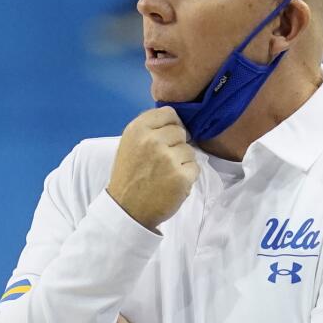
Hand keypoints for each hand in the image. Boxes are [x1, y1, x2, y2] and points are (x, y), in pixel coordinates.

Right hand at [106, 107, 198, 230]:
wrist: (127, 209)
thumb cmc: (129, 176)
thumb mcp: (130, 144)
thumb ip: (150, 129)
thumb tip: (176, 121)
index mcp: (138, 129)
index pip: (169, 113)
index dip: (172, 124)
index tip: (168, 138)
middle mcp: (152, 140)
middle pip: (181, 131)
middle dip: (176, 145)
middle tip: (163, 162)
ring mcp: (168, 158)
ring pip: (190, 150)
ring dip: (182, 161)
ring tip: (166, 174)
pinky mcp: (181, 176)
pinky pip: (195, 167)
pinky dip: (187, 176)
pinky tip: (172, 184)